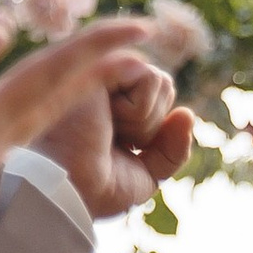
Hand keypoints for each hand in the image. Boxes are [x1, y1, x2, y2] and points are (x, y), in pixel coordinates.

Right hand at [0, 15, 188, 252]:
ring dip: (69, 86)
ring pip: (36, 114)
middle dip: (100, 64)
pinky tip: (21, 110)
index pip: (57, 77)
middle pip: (60, 95)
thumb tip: (1, 28)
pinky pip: (9, 130)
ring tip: (97, 66)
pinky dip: (26, 109)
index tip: (144, 27)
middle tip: (140, 36)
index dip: (99, 49)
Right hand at [28, 38, 195, 225]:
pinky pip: (149, 76)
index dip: (153, 133)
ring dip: (143, 120)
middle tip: (113, 140)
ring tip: (106, 128)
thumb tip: (188, 113)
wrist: (64, 189)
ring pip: (160, 80)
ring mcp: (100, 69)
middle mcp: (105, 80)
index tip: (118, 151)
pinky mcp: (99, 63)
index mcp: (112, 103)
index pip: (160, 98)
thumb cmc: (93, 187)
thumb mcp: (145, 174)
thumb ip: (171, 149)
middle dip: (150, 125)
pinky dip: (138, 111)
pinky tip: (106, 118)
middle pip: (165, 85)